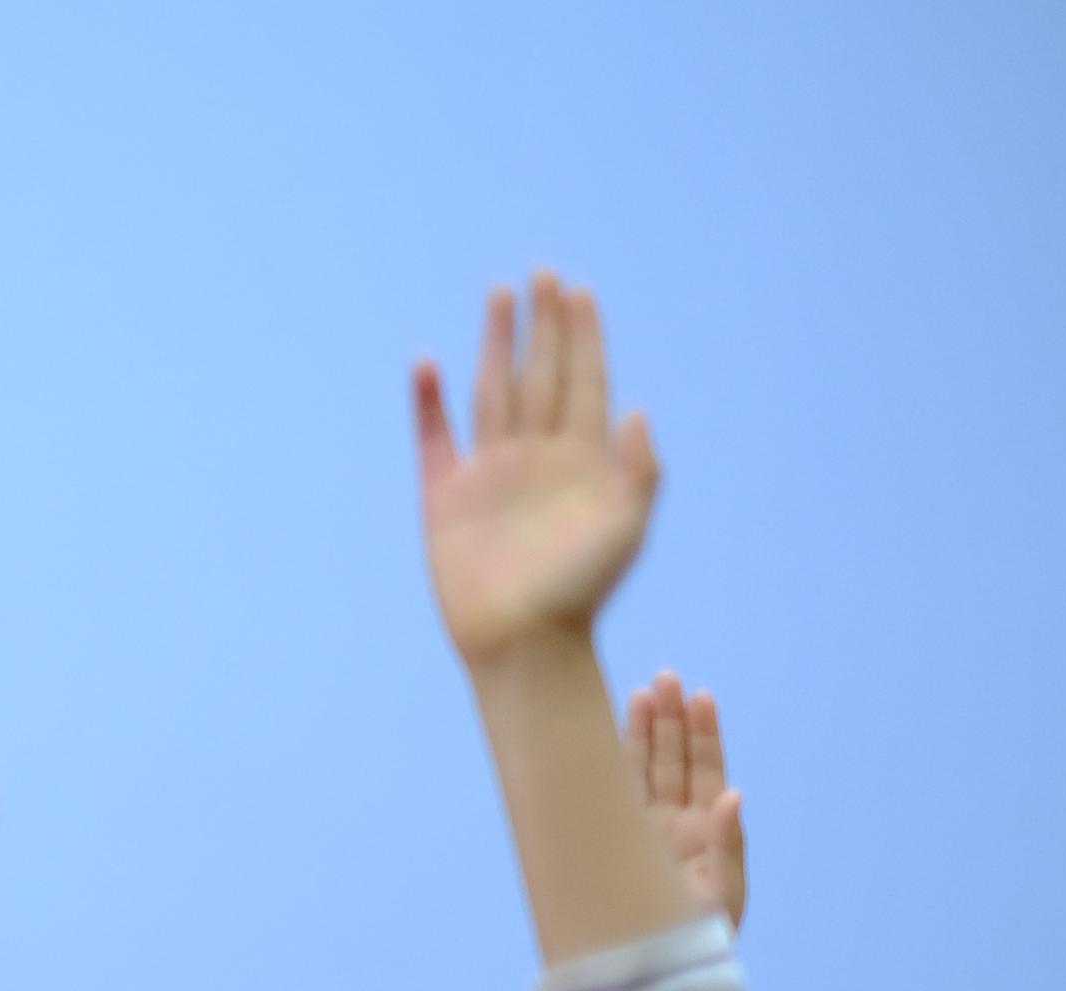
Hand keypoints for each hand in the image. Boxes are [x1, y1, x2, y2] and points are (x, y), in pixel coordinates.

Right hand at [414, 276, 659, 667]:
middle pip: (540, 373)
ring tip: (499, 296)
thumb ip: (637, 470)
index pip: (583, 380)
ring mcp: (489, 473)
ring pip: (494, 392)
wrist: (522, 641)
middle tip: (542, 274)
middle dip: (542, 324)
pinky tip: (428, 365)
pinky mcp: (445, 497)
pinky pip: (435, 439)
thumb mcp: (626, 529)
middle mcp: (536, 456)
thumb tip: (634, 411)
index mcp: (582, 459)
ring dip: (495, 344)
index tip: (578, 292)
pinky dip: (428, 404)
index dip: (582, 336)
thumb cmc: (579, 592)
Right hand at [624, 669, 746, 931]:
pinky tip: (613, 733)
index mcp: (704, 834)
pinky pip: (613, 797)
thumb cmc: (696, 944)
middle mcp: (672, 827)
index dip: (703, 735)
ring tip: (643, 692)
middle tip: (666, 678)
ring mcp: (640, 835)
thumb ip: (729, 845)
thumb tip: (733, 795)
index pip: (704, 772)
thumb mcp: (723, 895)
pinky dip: (613, 765)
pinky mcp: (612, 846)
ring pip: (641, 773)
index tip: (699, 697)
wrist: (653, 980)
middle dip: (670, 721)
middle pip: (672, 762)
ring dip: (643, 733)